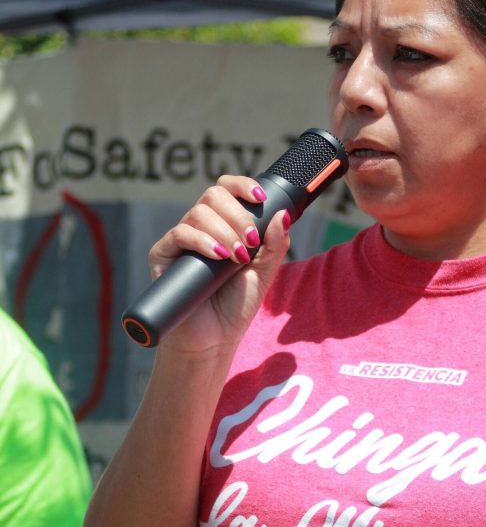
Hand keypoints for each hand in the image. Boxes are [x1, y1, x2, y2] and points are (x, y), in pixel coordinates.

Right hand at [149, 176, 289, 353]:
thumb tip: (282, 213)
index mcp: (224, 226)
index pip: (227, 190)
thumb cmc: (235, 307)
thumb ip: (275, 244)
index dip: (242, 186)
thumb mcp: (264, 273)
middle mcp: (200, 228)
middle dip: (238, 215)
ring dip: (224, 231)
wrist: (213, 340)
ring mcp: (181, 241)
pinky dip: (202, 241)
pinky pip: (179, 234)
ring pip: (198, 213)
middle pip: (213, 195)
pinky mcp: (162, 255)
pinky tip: (218, 256)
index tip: (260, 198)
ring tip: (237, 257)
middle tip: (250, 242)